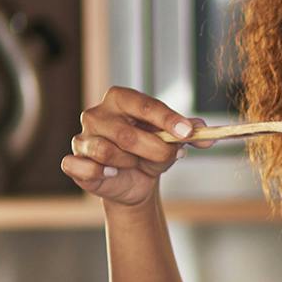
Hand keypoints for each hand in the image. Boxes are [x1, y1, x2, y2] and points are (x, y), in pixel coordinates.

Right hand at [60, 86, 206, 207]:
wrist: (134, 181)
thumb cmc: (151, 152)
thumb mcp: (172, 141)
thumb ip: (189, 135)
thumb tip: (208, 136)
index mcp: (120, 99)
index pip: (144, 105)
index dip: (167, 119)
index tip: (186, 132)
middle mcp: (96, 114)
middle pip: (126, 134)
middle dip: (154, 150)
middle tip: (169, 157)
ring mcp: (82, 137)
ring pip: (105, 152)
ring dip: (129, 163)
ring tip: (135, 164)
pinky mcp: (73, 161)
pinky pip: (80, 166)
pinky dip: (99, 173)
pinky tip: (112, 174)